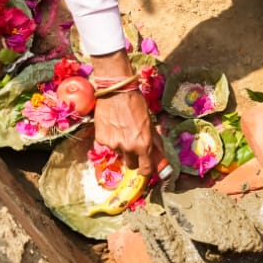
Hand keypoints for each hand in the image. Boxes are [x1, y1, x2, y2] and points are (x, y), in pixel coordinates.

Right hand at [90, 50, 166, 181]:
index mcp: (143, 144)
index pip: (146, 170)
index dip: (147, 171)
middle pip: (131, 165)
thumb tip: (161, 157)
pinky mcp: (101, 139)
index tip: (146, 169)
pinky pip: (108, 144)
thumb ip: (155, 142)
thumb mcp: (150, 123)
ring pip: (119, 153)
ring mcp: (113, 144)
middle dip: (134, 159)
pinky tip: (113, 125)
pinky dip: (111, 138)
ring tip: (122, 128)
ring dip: (122, 146)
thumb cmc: (136, 104)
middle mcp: (128, 148)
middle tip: (133, 145)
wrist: (116, 91)